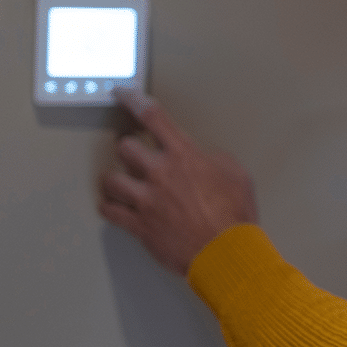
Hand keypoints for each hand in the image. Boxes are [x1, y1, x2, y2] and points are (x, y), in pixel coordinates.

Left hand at [98, 87, 258, 276]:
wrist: (226, 253)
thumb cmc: (234, 217)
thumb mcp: (236, 174)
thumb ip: (214, 159)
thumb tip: (204, 158)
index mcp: (184, 156)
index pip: (152, 116)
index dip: (133, 99)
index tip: (123, 94)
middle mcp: (160, 174)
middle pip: (125, 146)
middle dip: (128, 146)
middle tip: (131, 149)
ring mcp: (146, 200)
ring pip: (111, 179)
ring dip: (115, 178)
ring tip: (121, 179)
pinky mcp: (139, 225)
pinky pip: (110, 211)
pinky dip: (110, 207)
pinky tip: (114, 205)